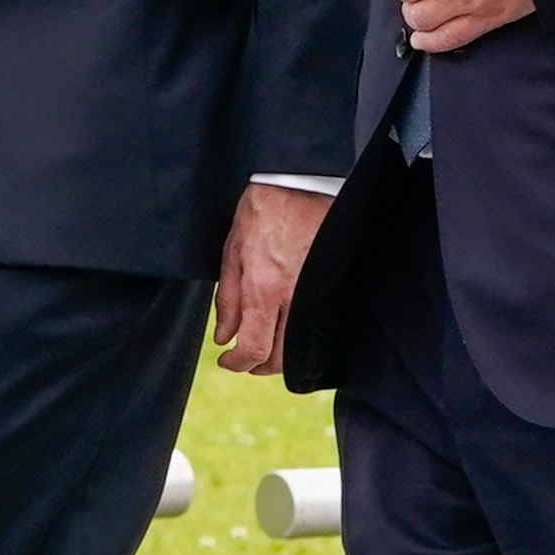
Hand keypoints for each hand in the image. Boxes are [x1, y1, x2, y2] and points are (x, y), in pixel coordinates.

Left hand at [213, 180, 328, 378]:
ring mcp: (316, 293)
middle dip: (259, 367)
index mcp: (264, 289)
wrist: (299, 187)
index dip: (238, 364)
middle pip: (283, 357)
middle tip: (244, 360)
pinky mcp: (330, 287)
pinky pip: (318, 325)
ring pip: (303, 346)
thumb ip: (227, 301)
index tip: (227, 361)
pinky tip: (285, 330)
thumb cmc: (260, 216)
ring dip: (281, 355)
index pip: (255, 349)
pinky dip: (301, 337)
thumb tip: (224, 338)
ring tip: (262, 345)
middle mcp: (294, 297)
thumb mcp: (231, 255)